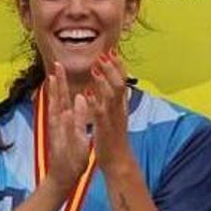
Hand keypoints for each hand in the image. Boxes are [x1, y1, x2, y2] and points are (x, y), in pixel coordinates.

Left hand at [44, 62, 92, 191]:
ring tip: (54, 77)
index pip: (61, 95)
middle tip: (57, 64)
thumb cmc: (72, 162)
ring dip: (55, 89)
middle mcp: (57, 121)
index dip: (61, 80)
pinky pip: (57, 110)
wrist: (61, 178)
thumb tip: (80, 97)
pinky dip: (57, 101)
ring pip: (55, 103)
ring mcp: (56, 126)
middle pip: (56, 96)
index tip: (59, 65)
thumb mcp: (79, 141)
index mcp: (62, 121)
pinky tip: (59, 100)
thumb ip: (79, 119)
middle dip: (57, 80)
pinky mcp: (58, 132)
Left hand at [85, 51, 133, 170]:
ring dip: (103, 81)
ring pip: (111, 96)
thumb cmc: (114, 136)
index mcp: (121, 105)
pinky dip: (95, 102)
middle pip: (119, 84)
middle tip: (104, 54)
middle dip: (112, 68)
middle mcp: (119, 109)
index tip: (112, 50)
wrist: (118, 160)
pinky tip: (87, 92)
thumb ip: (115, 98)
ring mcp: (113, 119)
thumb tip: (113, 80)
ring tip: (95, 68)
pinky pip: (100, 114)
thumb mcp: (116, 114)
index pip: (122, 80)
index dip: (118, 66)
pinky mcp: (104, 129)